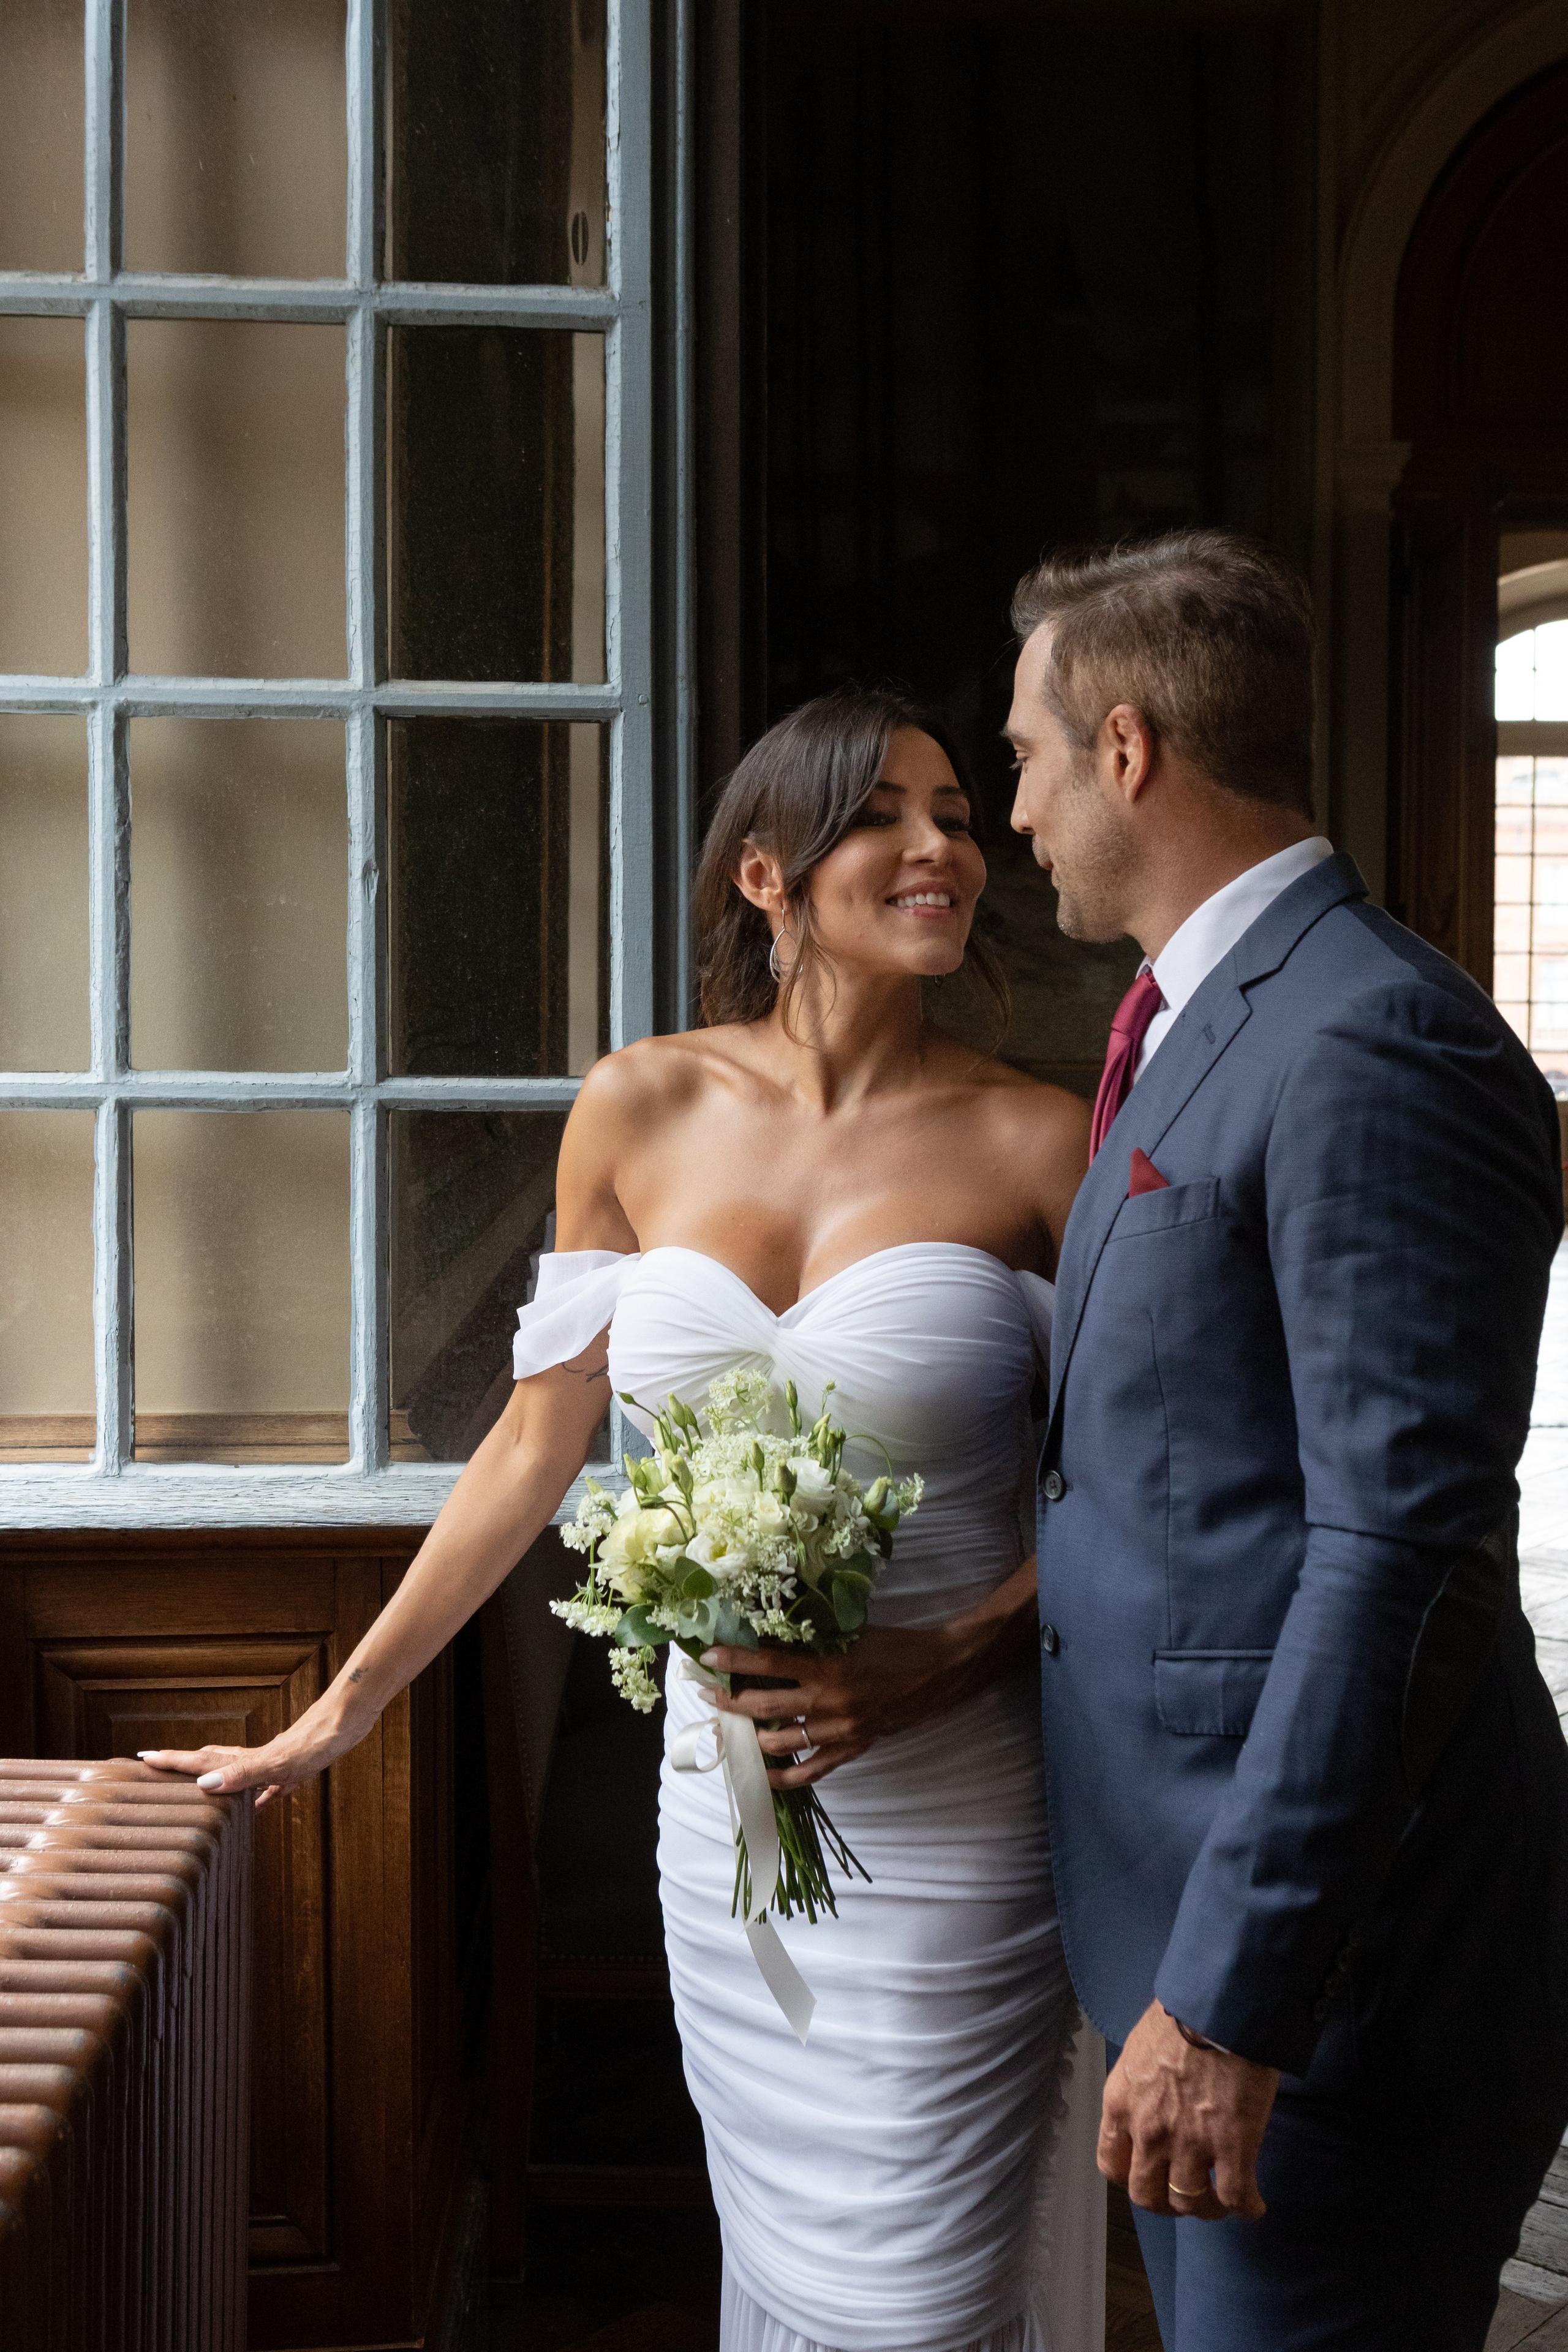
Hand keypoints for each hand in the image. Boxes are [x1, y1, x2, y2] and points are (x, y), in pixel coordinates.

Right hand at [136, 1690, 372, 1812]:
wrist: (351, 1720)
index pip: (201, 1761)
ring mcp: (275, 1761)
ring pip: (238, 1771)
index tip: (142, 1758)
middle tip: (158, 1765)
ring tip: (199, 1789)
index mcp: (247, 1758)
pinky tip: (260, 1804)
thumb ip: (243, 1773)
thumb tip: (204, 1784)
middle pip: (212, 1762)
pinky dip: (259, 1795)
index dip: (172, 1761)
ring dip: (217, 1778)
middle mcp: (257, 1758)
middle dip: (185, 1765)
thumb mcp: (279, 1762)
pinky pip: (270, 1785)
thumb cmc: (320, 1739)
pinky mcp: (297, 1766)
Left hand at [699, 1622, 960, 1787]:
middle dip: (730, 1700)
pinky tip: (763, 1776)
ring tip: (727, 1729)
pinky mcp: (854, 1747)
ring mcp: (841, 1730)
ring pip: (782, 1741)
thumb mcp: (853, 1633)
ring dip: (750, 1737)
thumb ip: (814, 1640)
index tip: (708, 1656)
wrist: (939, 1671)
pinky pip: (813, 1770)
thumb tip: (770, 1637)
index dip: (736, 1660)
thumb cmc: (896, 1645)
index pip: (770, 1663)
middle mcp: (830, 1703)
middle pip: (766, 1705)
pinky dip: (786, 1776)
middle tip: (705, 1693)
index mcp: (830, 1667)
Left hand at [1098, 2001, 1279, 2221]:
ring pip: (1190, 2204)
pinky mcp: (1232, 2147)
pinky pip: (1236, 2197)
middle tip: (1187, 2195)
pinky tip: (1254, 2205)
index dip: (1133, 2176)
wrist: (1221, 2005)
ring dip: (1207, 2208)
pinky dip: (1246, 2207)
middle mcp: (1148, 2131)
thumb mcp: (1141, 2050)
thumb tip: (1156, 2098)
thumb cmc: (1182, 2014)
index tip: (1152, 2174)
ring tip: (1223, 2201)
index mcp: (1121, 2103)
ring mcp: (1189, 2143)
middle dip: (1167, 2203)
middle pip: (1147, 2196)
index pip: (1112, 2163)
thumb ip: (1142, 2086)